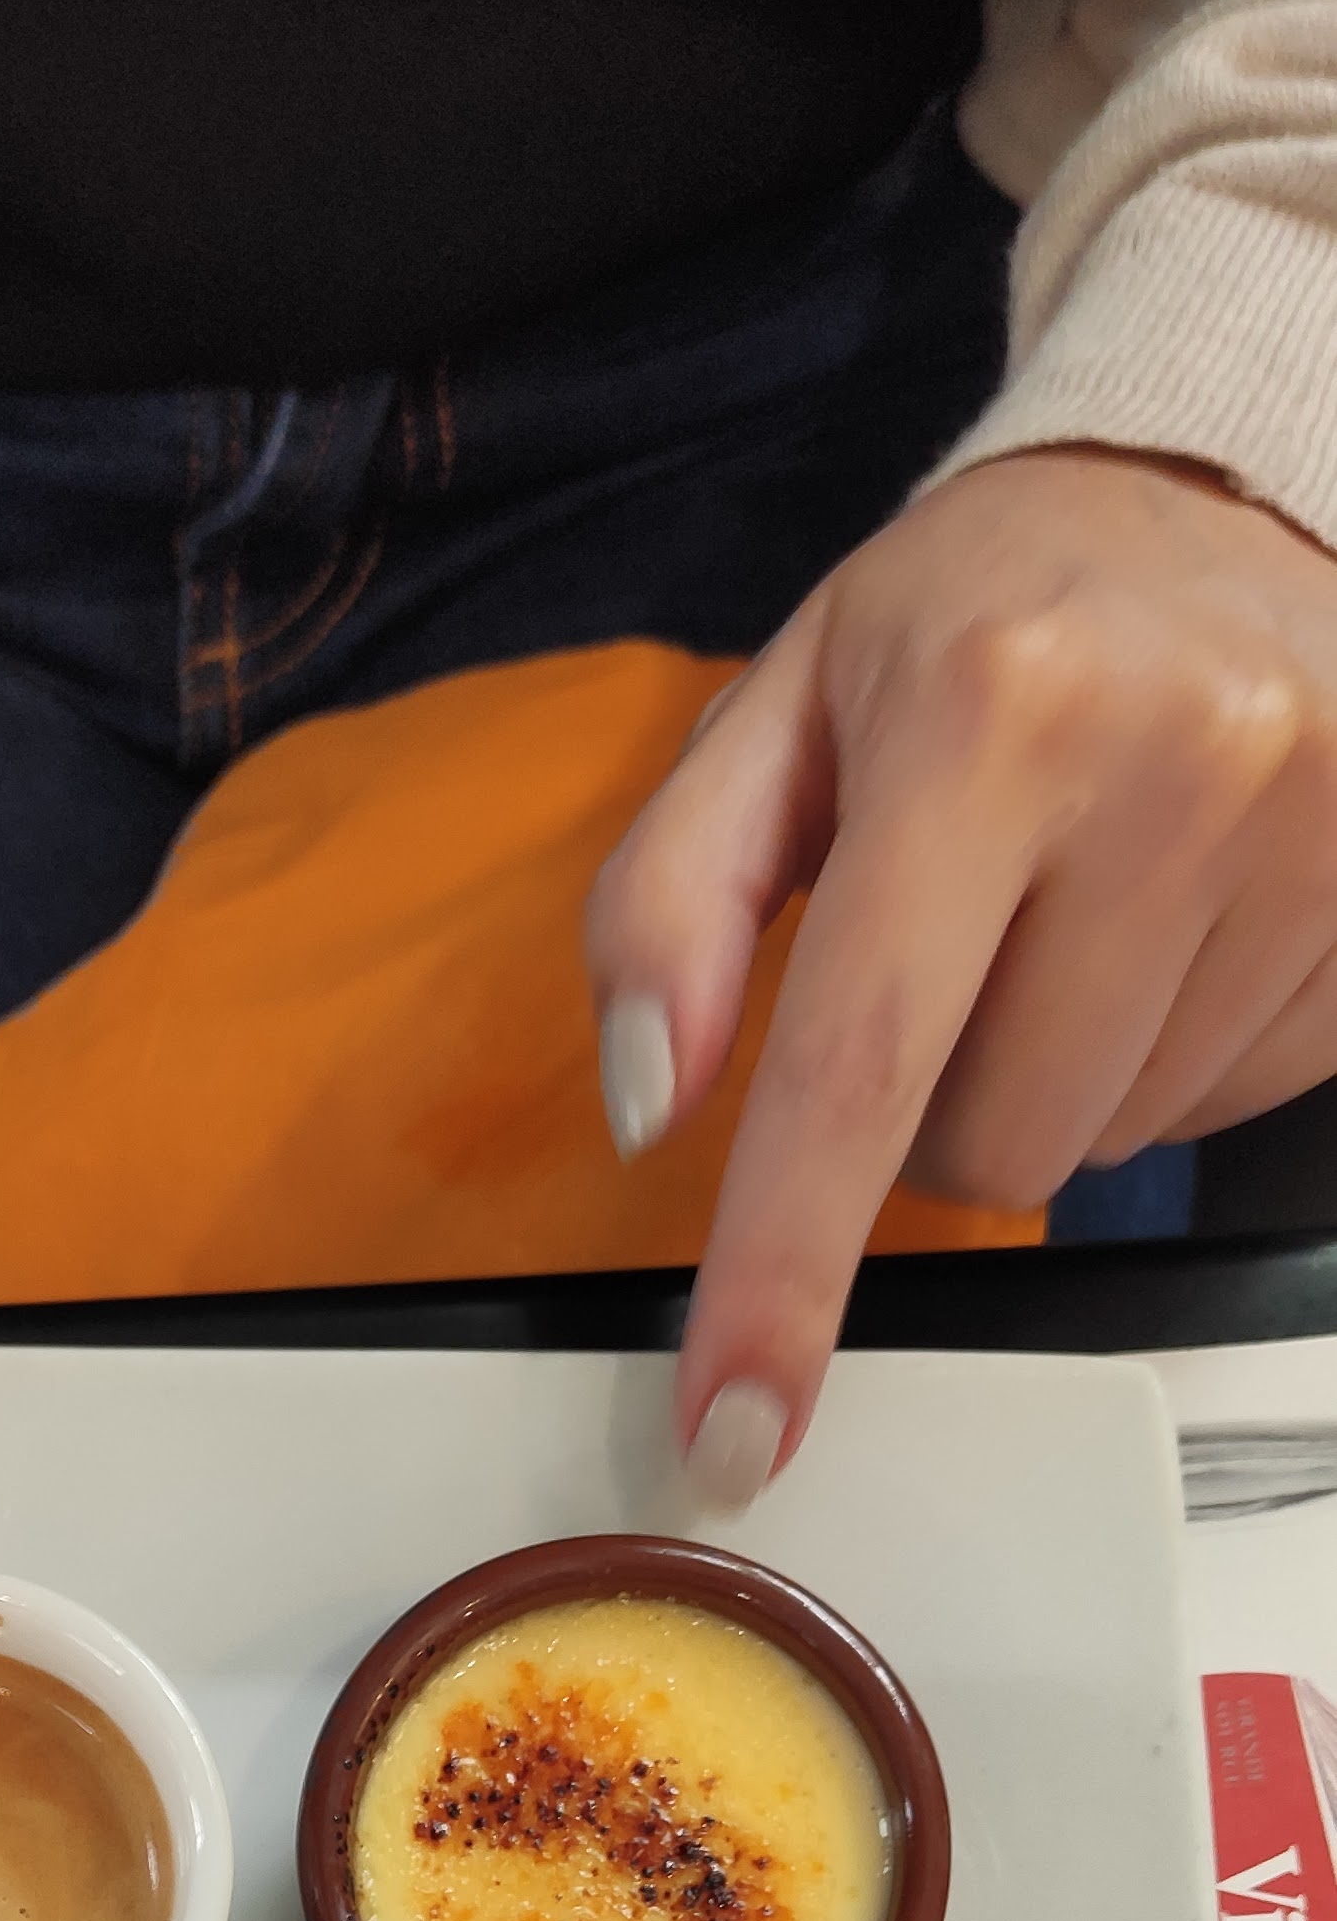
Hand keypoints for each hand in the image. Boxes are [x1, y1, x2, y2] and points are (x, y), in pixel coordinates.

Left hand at [584, 449, 1336, 1502]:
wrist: (1218, 493)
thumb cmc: (977, 616)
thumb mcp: (784, 710)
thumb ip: (673, 902)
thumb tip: (649, 1098)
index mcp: (990, 713)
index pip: (863, 1064)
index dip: (787, 1271)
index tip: (738, 1427)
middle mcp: (1175, 766)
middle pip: (995, 1145)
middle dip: (938, 1107)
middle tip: (956, 956)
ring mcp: (1313, 838)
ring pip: (1112, 1146)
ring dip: (1061, 1079)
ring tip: (1071, 916)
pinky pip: (1227, 1111)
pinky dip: (1167, 1059)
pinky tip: (1165, 926)